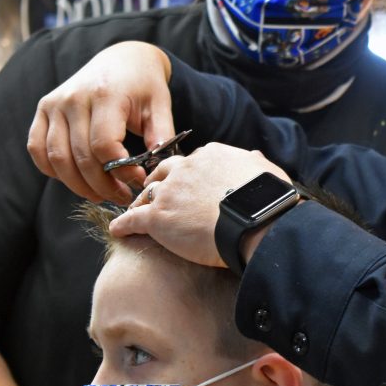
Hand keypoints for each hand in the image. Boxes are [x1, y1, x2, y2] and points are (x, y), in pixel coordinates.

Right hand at [27, 41, 174, 203]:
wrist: (122, 59)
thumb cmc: (144, 85)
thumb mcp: (160, 105)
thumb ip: (161, 135)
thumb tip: (157, 168)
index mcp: (105, 95)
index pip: (103, 145)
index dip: (120, 171)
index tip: (138, 180)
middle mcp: (74, 98)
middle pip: (80, 157)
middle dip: (102, 185)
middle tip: (122, 196)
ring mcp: (54, 103)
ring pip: (57, 158)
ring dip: (78, 185)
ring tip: (101, 194)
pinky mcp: (44, 109)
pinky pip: (37, 148)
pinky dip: (53, 170)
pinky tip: (76, 178)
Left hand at [110, 143, 291, 266]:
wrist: (255, 221)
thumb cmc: (267, 199)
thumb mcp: (266, 171)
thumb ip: (254, 163)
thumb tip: (255, 158)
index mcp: (211, 156)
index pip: (192, 162)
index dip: (188, 174)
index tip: (188, 183)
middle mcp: (186, 168)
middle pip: (164, 172)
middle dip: (158, 181)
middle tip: (154, 191)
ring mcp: (169, 192)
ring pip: (147, 194)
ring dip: (141, 202)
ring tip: (136, 211)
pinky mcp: (158, 217)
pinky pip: (133, 219)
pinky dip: (124, 224)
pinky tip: (118, 230)